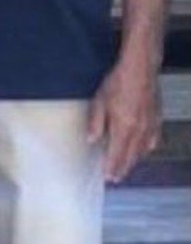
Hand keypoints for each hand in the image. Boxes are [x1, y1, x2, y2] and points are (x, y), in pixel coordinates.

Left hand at [89, 58, 161, 181]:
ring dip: (134, 160)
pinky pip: (153, 140)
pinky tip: (144, 150)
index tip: (108, 177)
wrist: (140, 70)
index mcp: (124, 127)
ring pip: (143, 150)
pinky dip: (147, 148)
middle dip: (123, 168)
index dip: (112, 167)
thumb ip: (96, 122)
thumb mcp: (99, 101)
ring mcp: (150, 126)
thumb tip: (91, 140)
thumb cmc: (117, 83)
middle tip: (116, 178)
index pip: (117, 154)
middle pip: (131, 155)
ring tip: (126, 167)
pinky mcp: (157, 119)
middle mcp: (139, 131)